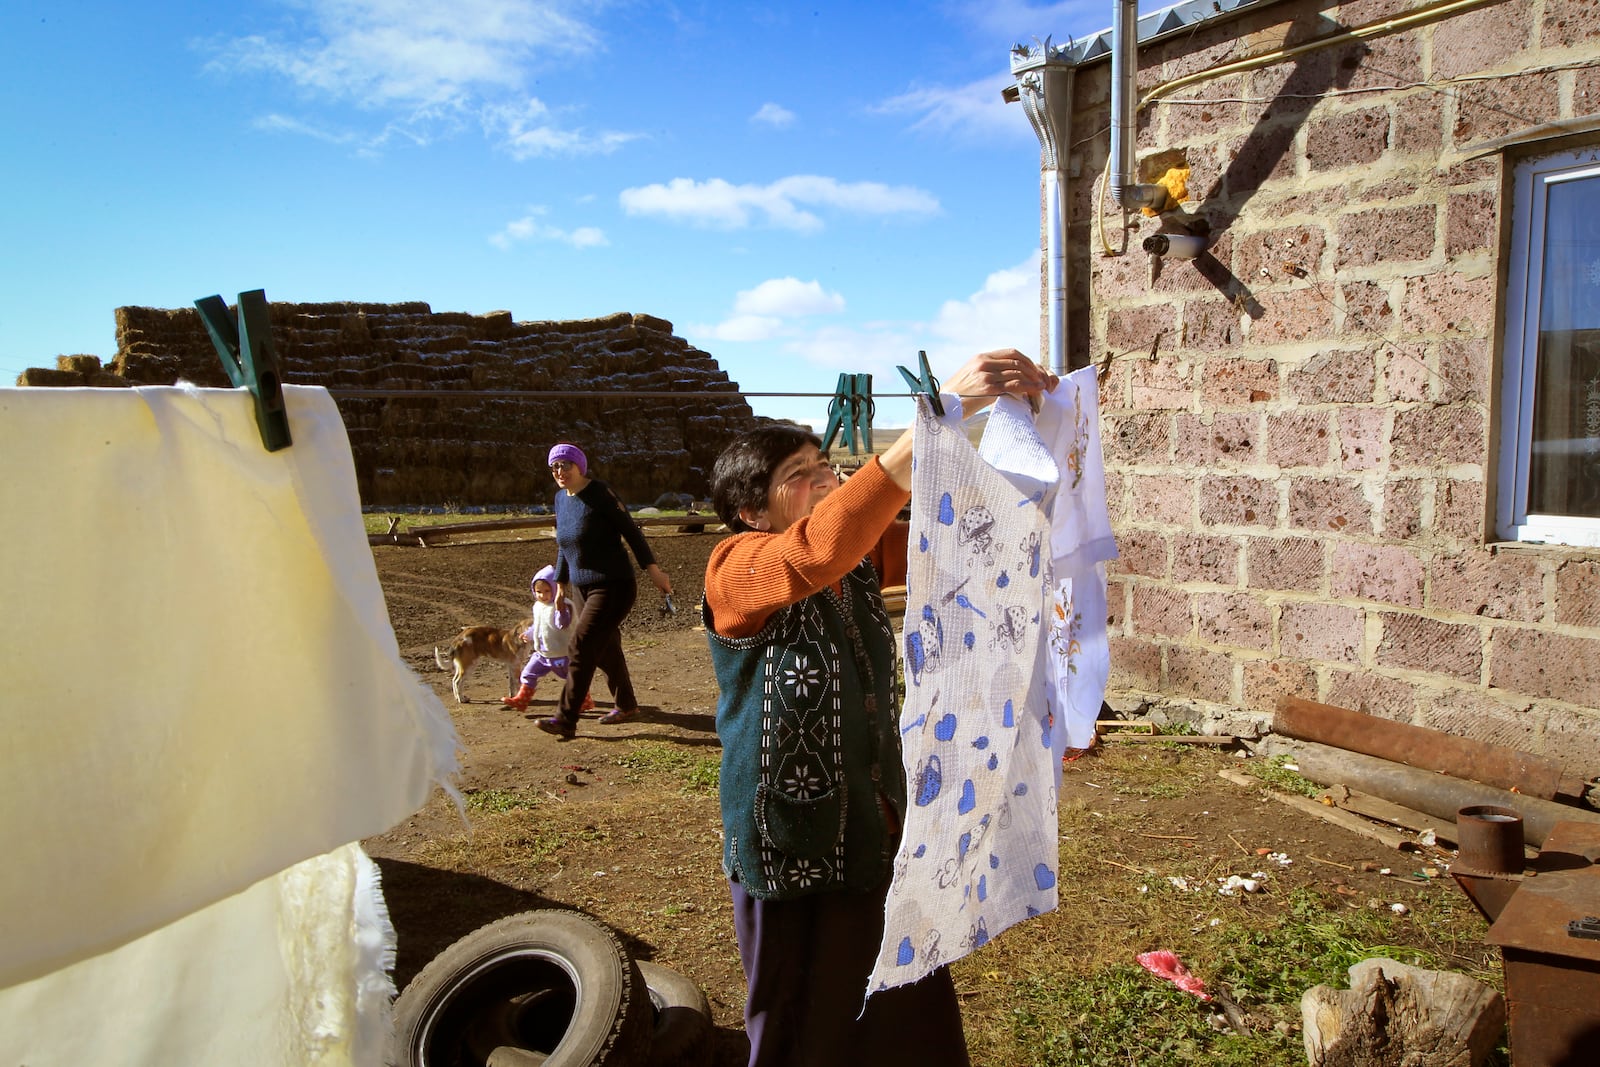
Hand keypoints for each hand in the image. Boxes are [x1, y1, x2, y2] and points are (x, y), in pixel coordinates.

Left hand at [646, 563, 672, 594]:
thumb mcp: (658, 586)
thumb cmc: (655, 581)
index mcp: (665, 585)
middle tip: (662, 588)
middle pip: (668, 586)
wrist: (655, 573)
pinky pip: (667, 580)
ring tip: (660, 582)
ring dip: (665, 584)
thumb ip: (662, 590)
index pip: (669, 590)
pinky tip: (661, 578)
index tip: (666, 593)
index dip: (668, 592)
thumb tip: (664, 594)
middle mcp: (667, 582)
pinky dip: (665, 580)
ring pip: (667, 583)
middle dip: (666, 588)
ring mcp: (668, 578)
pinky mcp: (667, 576)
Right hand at [940, 349, 1056, 417]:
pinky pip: (1015, 385)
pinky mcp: (988, 389)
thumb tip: (1007, 372)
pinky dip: (1028, 387)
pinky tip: (1035, 391)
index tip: (1034, 369)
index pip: (1011, 353)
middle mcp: (984, 363)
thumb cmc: (958, 393)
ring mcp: (986, 376)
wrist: (943, 404)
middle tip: (1041, 378)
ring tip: (1041, 386)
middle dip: (1033, 370)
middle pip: (1017, 362)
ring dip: (1033, 379)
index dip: (1026, 360)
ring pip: (1018, 373)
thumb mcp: (971, 374)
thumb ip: (988, 369)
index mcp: (981, 357)